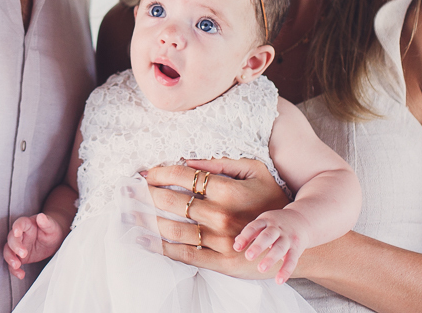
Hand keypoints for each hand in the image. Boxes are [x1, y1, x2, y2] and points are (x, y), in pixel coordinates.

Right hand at [3, 213, 65, 279]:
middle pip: (12, 239)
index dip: (17, 227)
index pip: (19, 223)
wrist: (53, 241)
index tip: (17, 232)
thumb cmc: (52, 231)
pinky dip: (14, 270)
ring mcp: (18, 246)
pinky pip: (12, 263)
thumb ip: (46, 222)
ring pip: (8, 251)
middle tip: (24, 254)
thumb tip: (41, 216)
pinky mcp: (19, 257)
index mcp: (27, 224)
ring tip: (16, 265)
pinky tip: (20, 274)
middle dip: (15, 246)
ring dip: (10, 258)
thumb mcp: (52, 227)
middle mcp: (20, 235)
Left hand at [143, 158, 288, 275]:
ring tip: (130, 212)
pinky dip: (159, 247)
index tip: (146, 173)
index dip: (160, 172)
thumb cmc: (271, 200)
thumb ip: (222, 163)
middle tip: (130, 191)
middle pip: (173, 201)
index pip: (185, 176)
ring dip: (147, 219)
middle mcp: (222, 215)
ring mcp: (220, 241)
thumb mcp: (255, 171)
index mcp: (228, 190)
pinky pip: (184, 254)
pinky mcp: (221, 263)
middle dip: (147, 194)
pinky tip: (142, 239)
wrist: (291, 239)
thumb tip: (188, 159)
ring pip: (173, 228)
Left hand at [234, 207, 309, 283]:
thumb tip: (236, 243)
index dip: (245, 237)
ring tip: (261, 269)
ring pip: (280, 248)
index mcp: (266, 221)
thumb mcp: (263, 222)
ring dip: (270, 259)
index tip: (237, 247)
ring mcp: (288, 238)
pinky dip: (286, 271)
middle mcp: (277, 228)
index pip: (254, 227)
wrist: (302, 220)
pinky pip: (292, 260)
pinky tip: (279, 280)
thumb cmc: (276, 224)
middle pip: (267, 236)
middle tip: (248, 256)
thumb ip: (251, 232)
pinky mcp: (296, 248)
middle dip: (258, 246)